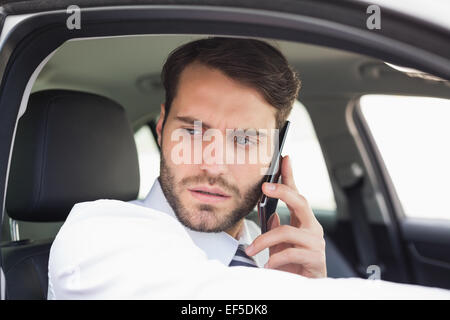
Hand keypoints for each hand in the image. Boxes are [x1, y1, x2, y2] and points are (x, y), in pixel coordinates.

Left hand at [245, 155, 326, 277]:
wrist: (306, 289)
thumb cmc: (293, 266)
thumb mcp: (280, 245)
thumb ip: (277, 230)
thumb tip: (273, 215)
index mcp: (304, 223)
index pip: (297, 195)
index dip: (290, 176)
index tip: (284, 159)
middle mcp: (313, 229)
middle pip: (301, 202)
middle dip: (283, 191)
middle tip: (266, 187)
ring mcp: (316, 243)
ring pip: (286, 231)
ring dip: (264, 241)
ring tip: (251, 250)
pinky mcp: (316, 260)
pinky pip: (289, 253)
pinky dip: (274, 259)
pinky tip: (268, 266)